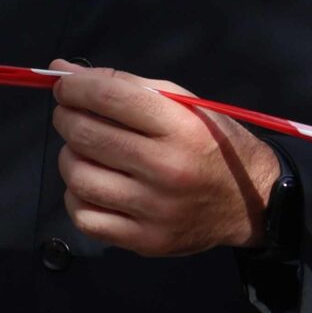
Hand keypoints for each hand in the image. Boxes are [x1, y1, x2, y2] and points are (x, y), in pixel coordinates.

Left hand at [49, 62, 280, 255]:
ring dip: (70, 156)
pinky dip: (78, 196)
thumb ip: (123, 84)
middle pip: (85, 135)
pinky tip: (94, 184)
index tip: (65, 88)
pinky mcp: (146, 241)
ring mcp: (155, 210)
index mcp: (180, 128)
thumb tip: (60, 71)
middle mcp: (167, 169)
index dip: (74, 87)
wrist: (251, 203)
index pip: (109, 97)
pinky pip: (84, 217)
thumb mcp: (183, 104)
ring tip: (86, 151)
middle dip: (67, 118)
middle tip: (72, 115)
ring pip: (77, 176)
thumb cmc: (212, 144)